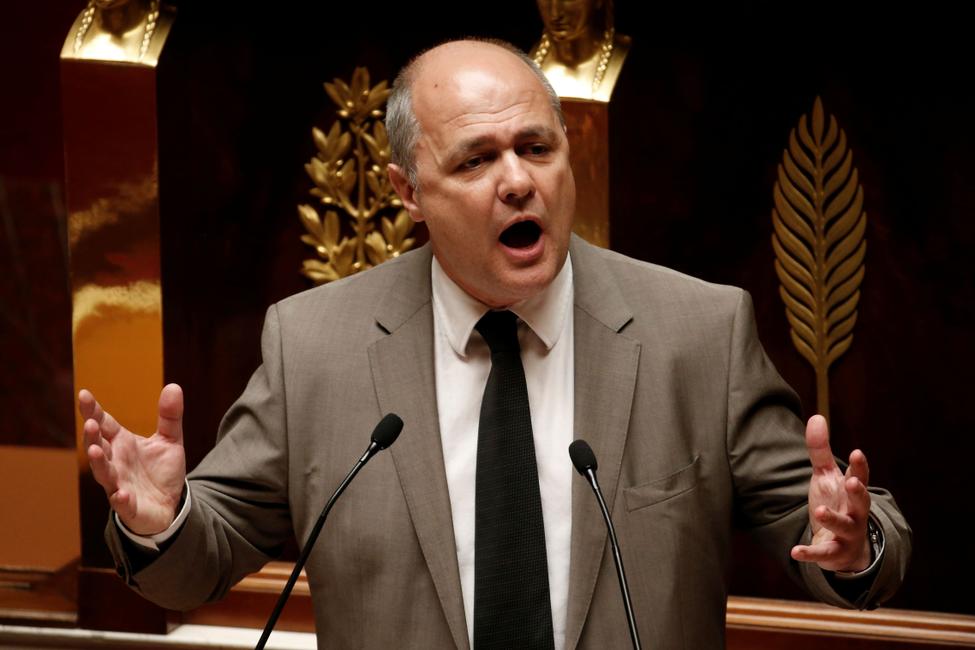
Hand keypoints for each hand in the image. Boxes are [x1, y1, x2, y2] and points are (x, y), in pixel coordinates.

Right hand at [80, 384, 186, 535]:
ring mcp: (119, 484)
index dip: (93, 411)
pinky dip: (120, 500)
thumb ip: (170, 416)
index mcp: (122, 443)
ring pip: (104, 474)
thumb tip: (173, 386)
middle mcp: (115, 462)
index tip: (84, 395)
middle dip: (92, 436)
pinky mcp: (130, 507)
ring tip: (95, 451)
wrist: (170, 504)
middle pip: (98, 447)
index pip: (104, 423)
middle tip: (90, 423)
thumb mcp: (171, 439)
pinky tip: (120, 494)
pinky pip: (122, 504)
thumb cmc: (161, 470)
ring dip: (99, 463)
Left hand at [790, 414, 871, 572]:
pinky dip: (810, 552)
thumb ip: (820, 449)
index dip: (859, 467)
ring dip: (833, 519)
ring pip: (844, 527)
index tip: (856, 452)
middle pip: (862, 503)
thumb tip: (817, 416)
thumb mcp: (826, 476)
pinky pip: (822, 553)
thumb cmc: (835, 503)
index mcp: (852, 492)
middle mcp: (855, 513)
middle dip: (858, 492)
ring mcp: (846, 534)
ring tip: (820, 512)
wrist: (844, 547)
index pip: (860, 477)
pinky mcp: (833, 552)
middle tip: (851, 482)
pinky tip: (795, 551)